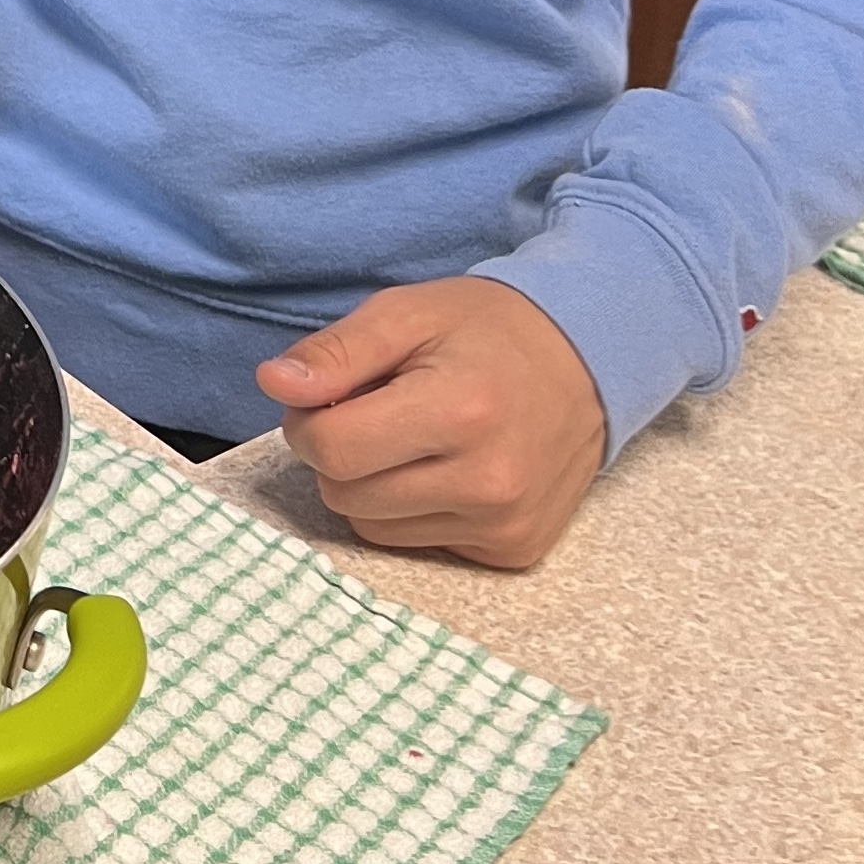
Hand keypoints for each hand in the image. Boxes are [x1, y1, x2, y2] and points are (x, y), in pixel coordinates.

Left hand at [255, 277, 608, 569]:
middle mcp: (487, 480)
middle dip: (341, 452)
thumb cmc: (488, 331)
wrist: (588, 361)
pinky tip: (447, 467)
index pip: (331, 449)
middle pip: (344, 494)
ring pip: (372, 526)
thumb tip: (274, 385)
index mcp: (458, 411)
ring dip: (373, 485)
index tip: (331, 397)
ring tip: (415, 437)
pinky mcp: (513, 550)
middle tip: (379, 411)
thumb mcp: (407, 314)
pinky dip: (413, 509)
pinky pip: (417, 544)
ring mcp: (504, 523)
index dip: (309, 420)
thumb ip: (336, 353)